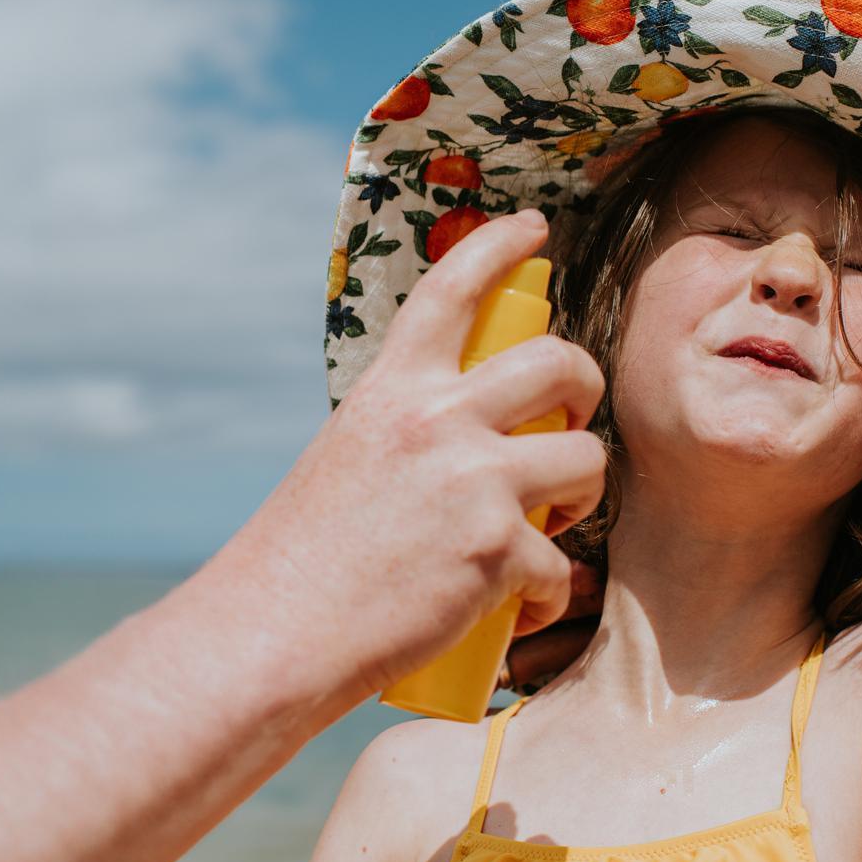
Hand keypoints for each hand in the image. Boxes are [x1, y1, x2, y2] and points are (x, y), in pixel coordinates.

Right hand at [203, 208, 607, 706]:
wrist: (273, 633)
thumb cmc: (301, 562)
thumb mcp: (346, 460)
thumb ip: (406, 436)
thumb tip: (468, 444)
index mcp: (391, 391)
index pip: (452, 290)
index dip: (499, 247)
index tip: (531, 228)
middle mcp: (436, 420)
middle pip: (560, 363)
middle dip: (587, 387)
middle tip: (574, 420)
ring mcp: (473, 483)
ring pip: (588, 460)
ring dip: (583, 494)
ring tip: (552, 525)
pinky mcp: (498, 551)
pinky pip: (561, 565)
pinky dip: (548, 593)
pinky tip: (518, 609)